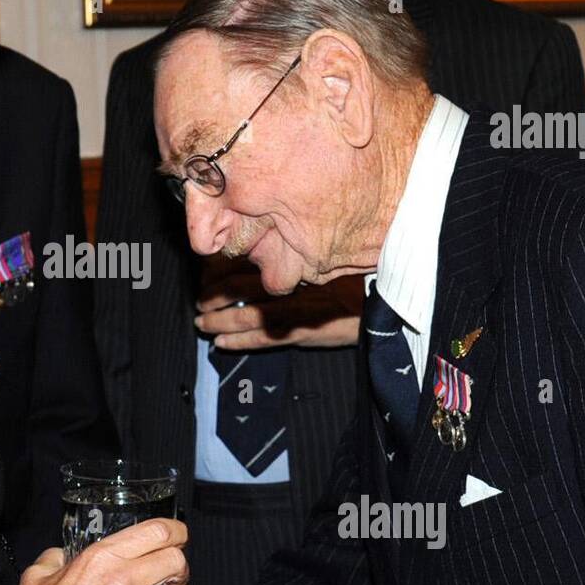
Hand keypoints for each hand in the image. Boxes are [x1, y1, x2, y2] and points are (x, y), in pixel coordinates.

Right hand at [0, 518, 188, 584]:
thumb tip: (61, 555)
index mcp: (102, 556)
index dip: (176, 532)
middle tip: (170, 575)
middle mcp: (123, 578)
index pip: (159, 531)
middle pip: (178, 561)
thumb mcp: (39, 574)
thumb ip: (56, 557)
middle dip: (179, 567)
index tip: (178, 537)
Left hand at [195, 256, 362, 350]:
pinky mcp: (302, 333)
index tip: (206, 268)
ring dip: (219, 319)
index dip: (223, 266)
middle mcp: (291, 284)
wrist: (386, 303)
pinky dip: (239, 341)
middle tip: (198, 298)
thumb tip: (272, 240)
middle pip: (240, 287)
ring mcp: (295, 310)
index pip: (249, 259)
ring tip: (202, 322)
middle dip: (214, 293)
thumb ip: (302, 250)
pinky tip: (222, 344)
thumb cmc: (360, 277)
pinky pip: (263, 338)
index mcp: (294, 261)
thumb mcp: (330, 254)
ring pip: (246, 315)